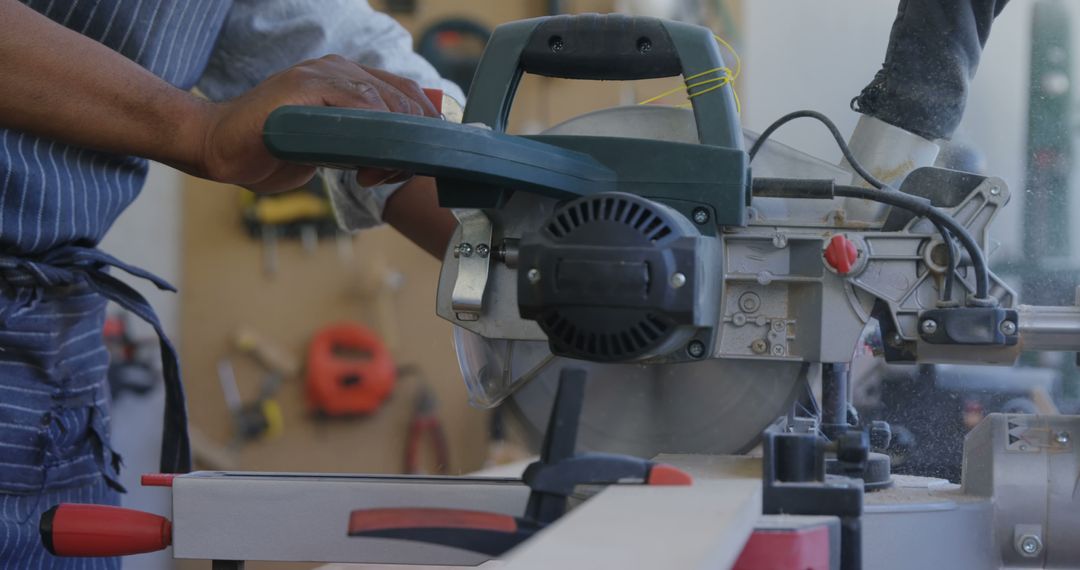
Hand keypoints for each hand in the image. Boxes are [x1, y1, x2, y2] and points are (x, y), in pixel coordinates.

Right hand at [193, 55, 437, 192]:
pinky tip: (368, 166)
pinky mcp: (305, 85)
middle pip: (402, 98)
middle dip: (412, 141)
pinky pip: (357, 107)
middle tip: (402, 175)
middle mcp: (338, 68)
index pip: (405, 93)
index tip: (430, 158)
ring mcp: (321, 73)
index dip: (425, 125)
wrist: (218, 146)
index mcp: (347, 77)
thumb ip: (361, 143)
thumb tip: (398, 160)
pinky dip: (373, 137)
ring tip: (380, 176)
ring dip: (393, 146)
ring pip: (384, 102)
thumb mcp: (329, 147)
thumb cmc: (272, 149)